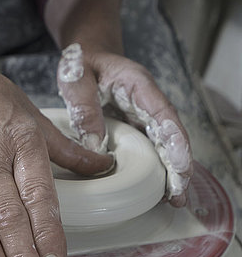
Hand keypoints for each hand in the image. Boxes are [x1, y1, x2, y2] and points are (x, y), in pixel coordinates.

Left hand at [57, 46, 192, 205]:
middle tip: (179, 194)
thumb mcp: (76, 79)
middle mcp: (149, 102)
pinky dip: (158, 168)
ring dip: (172, 172)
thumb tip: (96, 146)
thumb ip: (85, 108)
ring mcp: (145, 115)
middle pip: (171, 135)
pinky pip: (152, 149)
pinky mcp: (138, 127)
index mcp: (138, 85)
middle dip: (179, 165)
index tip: (180, 165)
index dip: (175, 140)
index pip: (163, 114)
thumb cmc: (82, 63)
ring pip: (165, 145)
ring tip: (175, 199)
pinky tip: (159, 190)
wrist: (87, 56)